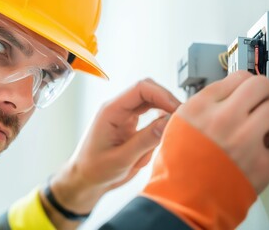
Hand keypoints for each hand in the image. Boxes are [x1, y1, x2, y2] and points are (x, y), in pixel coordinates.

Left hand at [49, 79, 180, 212]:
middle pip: (148, 90)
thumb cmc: (95, 170)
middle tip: (181, 116)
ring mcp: (124, 116)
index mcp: (111, 111)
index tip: (177, 109)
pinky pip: (150, 114)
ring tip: (175, 125)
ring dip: (165, 111)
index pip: (140, 89)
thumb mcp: (122, 159)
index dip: (162, 95)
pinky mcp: (130, 125)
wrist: (86, 180)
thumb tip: (168, 122)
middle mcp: (118, 109)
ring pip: (151, 101)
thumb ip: (145, 140)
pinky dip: (161, 121)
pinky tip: (166, 132)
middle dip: (167, 100)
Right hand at [177, 71, 268, 192]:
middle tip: (259, 105)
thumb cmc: (174, 171)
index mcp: (200, 107)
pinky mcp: (260, 165)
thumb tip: (223, 98)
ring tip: (258, 132)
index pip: (237, 77)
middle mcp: (222, 119)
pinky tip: (256, 159)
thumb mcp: (175, 126)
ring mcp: (243, 140)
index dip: (244, 86)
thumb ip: (201, 108)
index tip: (246, 92)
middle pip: (261, 86)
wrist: (179, 203)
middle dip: (262, 95)